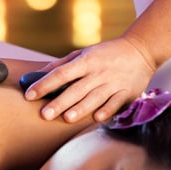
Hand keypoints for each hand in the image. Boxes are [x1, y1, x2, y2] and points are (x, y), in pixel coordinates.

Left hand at [24, 36, 156, 122]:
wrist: (140, 51)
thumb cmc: (106, 53)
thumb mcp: (84, 53)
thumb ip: (62, 64)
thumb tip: (38, 74)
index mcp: (86, 61)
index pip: (61, 74)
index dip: (44, 84)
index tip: (29, 95)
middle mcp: (98, 72)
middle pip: (76, 89)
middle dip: (59, 102)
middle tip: (44, 114)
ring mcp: (113, 83)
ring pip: (94, 98)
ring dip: (81, 108)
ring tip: (66, 118)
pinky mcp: (127, 92)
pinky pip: (116, 103)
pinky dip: (107, 110)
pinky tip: (97, 118)